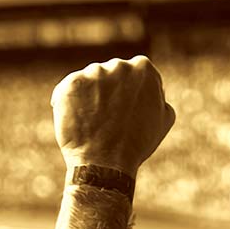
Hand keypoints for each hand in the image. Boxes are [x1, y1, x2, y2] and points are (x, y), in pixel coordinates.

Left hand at [52, 55, 175, 176]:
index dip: (127, 94)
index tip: (124, 111)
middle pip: (109, 75)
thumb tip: (154, 90)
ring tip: (92, 124)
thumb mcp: (162, 120)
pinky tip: (77, 122)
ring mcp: (94, 73)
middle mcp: (119, 65)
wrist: (106, 163)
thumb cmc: (136, 145)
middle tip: (107, 120)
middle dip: (106, 94)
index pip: (133, 74)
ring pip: (88, 83)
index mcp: (143, 69)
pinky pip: (67, 90)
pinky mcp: (72, 84)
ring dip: (88, 99)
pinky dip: (69, 105)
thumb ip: (158, 97)